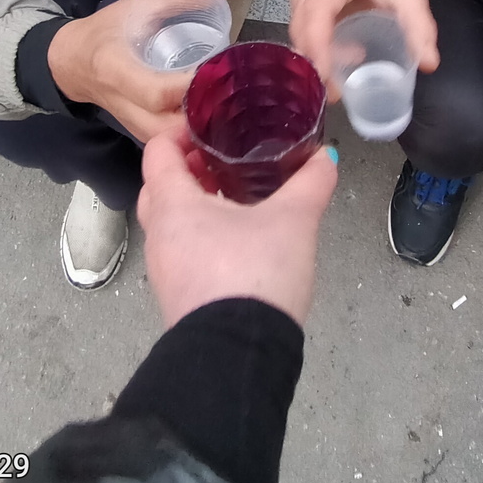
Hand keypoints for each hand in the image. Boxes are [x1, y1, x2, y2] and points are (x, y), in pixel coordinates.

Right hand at [46, 0, 231, 142]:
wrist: (71, 62)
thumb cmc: (106, 30)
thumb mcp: (138, 4)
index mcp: (115, 69)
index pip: (155, 92)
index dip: (189, 87)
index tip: (218, 70)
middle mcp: (122, 103)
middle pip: (167, 127)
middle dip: (203, 115)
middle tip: (233, 92)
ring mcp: (130, 124)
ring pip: (170, 141)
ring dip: (200, 128)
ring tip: (227, 104)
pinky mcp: (139, 133)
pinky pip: (169, 142)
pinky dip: (192, 134)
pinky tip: (213, 116)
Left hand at [137, 126, 338, 327]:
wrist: (239, 357)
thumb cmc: (254, 276)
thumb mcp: (293, 221)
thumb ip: (310, 183)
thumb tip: (325, 157)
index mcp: (173, 206)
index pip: (158, 152)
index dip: (179, 132)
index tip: (209, 125)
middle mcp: (159, 235)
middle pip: (160, 187)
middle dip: (188, 169)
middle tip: (223, 158)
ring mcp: (164, 270)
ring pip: (170, 223)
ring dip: (195, 204)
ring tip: (236, 195)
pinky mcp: (178, 297)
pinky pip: (182, 252)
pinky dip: (201, 236)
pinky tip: (238, 240)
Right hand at [289, 0, 438, 94]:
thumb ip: (420, 27)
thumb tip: (428, 64)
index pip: (318, 10)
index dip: (317, 45)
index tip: (325, 77)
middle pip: (302, 23)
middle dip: (315, 60)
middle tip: (334, 92)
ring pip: (298, 25)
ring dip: (314, 53)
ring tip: (339, 75)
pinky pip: (299, 22)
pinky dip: (312, 43)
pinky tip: (335, 54)